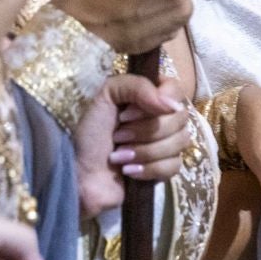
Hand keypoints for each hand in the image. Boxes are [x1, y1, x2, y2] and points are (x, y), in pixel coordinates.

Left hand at [72, 74, 188, 218]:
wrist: (81, 174)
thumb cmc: (90, 133)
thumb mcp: (106, 95)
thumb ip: (137, 86)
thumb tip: (171, 105)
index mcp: (149, 95)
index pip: (175, 89)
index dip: (156, 102)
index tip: (126, 113)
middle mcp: (162, 117)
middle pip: (179, 118)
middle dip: (144, 131)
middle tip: (118, 136)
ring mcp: (166, 144)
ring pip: (179, 142)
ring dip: (144, 151)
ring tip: (119, 155)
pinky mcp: (165, 169)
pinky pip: (175, 166)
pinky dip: (149, 169)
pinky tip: (129, 171)